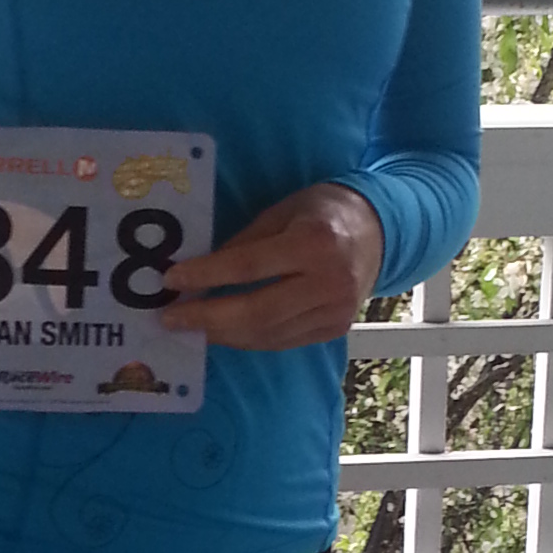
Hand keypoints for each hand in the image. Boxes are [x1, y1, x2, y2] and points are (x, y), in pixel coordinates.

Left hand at [158, 182, 383, 350]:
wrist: (381, 233)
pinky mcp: (334, 330)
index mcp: (314, 244)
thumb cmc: (324, 213)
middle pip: (256, 312)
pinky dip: (248, 339)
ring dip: (223, 333)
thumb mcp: (283, 211)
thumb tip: (200, 271)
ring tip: (191, 327)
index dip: (206, 276)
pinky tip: (223, 332)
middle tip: (171, 318)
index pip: (248, 267)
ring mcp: (334, 312)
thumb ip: (245, 242)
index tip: (171, 282)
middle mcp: (328, 283)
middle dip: (208, 318)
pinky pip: (282, 341)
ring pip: (267, 334)